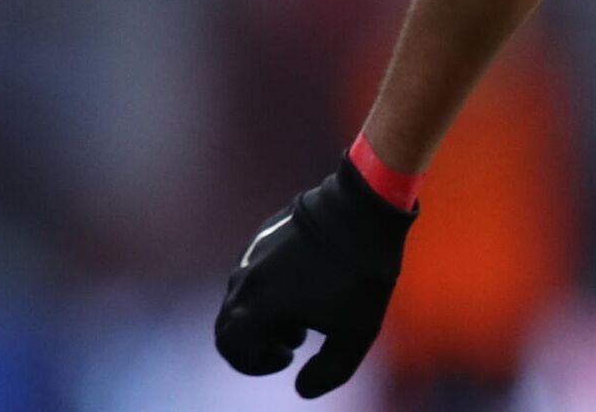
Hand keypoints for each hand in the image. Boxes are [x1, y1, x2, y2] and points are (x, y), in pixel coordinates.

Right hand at [214, 159, 417, 397]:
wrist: (365, 206)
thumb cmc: (361, 272)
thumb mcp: (355, 333)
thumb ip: (327, 372)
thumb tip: (303, 388)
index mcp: (257, 304)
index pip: (230, 346)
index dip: (253, 363)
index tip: (288, 356)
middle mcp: (245, 277)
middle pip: (231, 322)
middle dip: (259, 339)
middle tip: (297, 337)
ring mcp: (253, 250)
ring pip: (244, 294)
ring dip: (268, 311)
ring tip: (309, 309)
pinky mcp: (266, 230)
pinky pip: (257, 267)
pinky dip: (273, 285)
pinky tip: (311, 278)